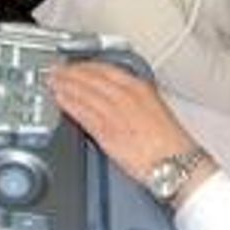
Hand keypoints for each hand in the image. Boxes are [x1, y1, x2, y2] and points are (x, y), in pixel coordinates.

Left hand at [49, 61, 199, 183]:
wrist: (176, 163)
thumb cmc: (170, 142)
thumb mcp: (155, 108)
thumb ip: (134, 99)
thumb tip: (117, 95)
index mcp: (139, 88)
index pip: (106, 70)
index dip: (86, 66)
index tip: (75, 66)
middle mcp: (125, 97)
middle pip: (91, 79)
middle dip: (70, 73)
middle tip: (56, 71)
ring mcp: (115, 113)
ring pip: (84, 93)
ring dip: (65, 86)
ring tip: (53, 82)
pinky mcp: (107, 132)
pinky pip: (83, 113)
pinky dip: (69, 104)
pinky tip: (60, 100)